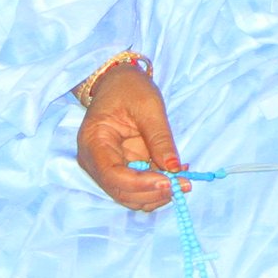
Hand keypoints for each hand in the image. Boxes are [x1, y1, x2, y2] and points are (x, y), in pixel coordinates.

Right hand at [75, 63, 180, 211]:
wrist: (119, 82)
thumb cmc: (129, 88)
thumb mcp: (149, 106)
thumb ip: (160, 138)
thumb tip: (174, 168)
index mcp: (93, 142)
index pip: (112, 175)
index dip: (140, 185)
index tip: (169, 182)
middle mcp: (95, 161)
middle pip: (120, 191)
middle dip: (152, 193)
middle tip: (184, 184)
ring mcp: (107, 168)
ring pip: (130, 196)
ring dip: (157, 194)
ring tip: (184, 180)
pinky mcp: (121, 170)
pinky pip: (138, 187)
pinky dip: (158, 187)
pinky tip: (177, 175)